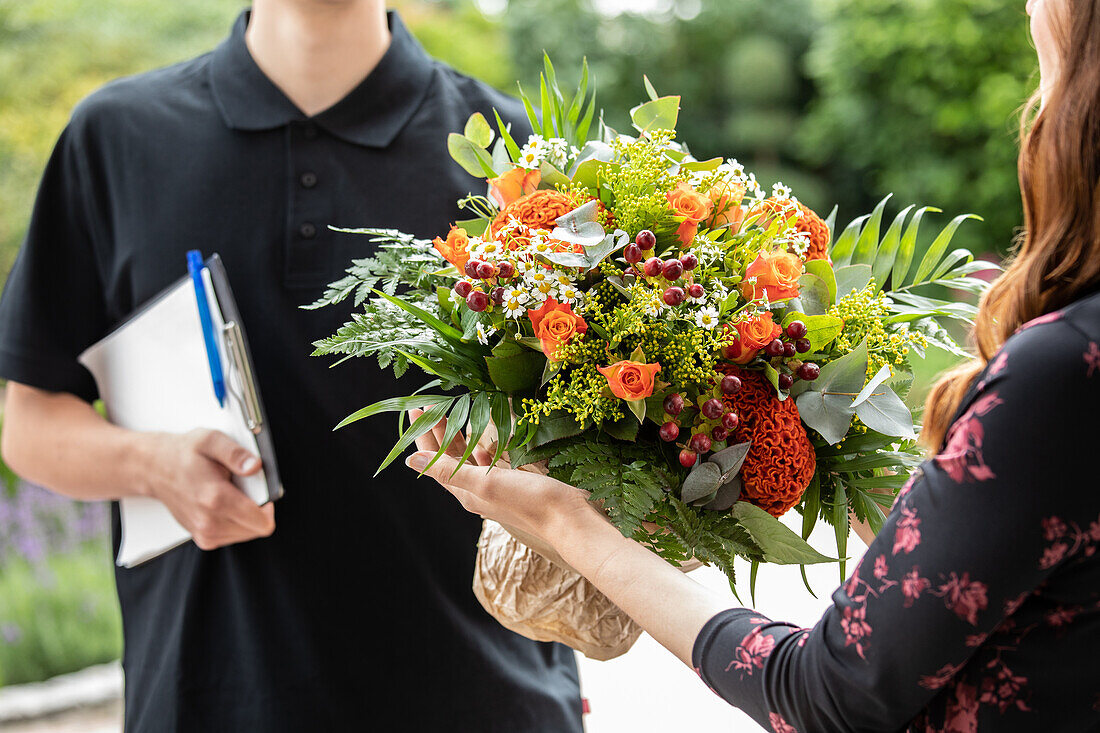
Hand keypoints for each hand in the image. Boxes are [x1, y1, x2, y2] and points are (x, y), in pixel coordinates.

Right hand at [141, 428, 274, 549]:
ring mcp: (204, 533)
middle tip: (242, 488)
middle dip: (258, 509)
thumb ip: (236, 453)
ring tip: (230, 494)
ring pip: (247, 533)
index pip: (261, 522)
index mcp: (215, 498)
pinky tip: (223, 504)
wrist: (154, 468)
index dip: (269, 505)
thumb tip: (256, 466)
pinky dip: (235, 521)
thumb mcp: (211, 440)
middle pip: (257, 529)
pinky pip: (233, 536)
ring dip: (246, 515)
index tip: (262, 491)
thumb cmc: (184, 453)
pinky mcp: (202, 538)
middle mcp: (209, 522)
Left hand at [404, 409, 604, 555]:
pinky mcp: (513, 485)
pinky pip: (488, 466)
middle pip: (447, 459)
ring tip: (451, 415)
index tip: (416, 409)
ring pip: (467, 460)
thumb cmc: (529, 500)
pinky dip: (480, 451)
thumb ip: (449, 471)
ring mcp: (495, 489)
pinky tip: (483, 444)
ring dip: (457, 438)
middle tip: (431, 404)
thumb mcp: (485, 483)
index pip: (433, 462)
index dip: (423, 436)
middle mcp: (476, 492)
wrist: (569, 518)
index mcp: (465, 493)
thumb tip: (410, 461)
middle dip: (437, 432)